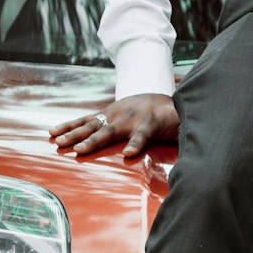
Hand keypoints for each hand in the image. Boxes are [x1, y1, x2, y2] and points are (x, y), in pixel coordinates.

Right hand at [50, 94, 178, 158]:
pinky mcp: (104, 113)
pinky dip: (68, 126)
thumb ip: (186, 139)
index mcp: (148, 123)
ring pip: (92, 124)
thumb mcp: (181, 128)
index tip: (129, 153)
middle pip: (110, 130)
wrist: (159, 96)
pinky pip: (84, 120)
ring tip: (58, 142)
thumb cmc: (171, 119)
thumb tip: (201, 157)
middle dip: (94, 141)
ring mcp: (113, 114)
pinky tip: (52, 133)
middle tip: (78, 150)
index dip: (136, 143)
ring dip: (74, 134)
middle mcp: (128, 117)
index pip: (142, 134)